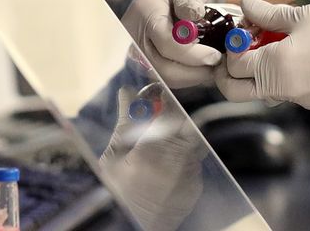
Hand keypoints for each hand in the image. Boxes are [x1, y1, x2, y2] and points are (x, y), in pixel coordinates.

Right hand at [99, 103, 204, 230]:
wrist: (137, 229)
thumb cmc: (117, 195)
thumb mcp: (112, 160)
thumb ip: (125, 124)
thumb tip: (128, 92)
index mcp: (150, 153)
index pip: (165, 110)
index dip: (161, 98)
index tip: (153, 93)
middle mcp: (176, 162)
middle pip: (185, 122)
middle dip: (171, 116)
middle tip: (156, 120)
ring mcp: (190, 174)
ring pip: (192, 140)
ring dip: (177, 136)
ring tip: (157, 147)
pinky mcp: (197, 185)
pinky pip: (194, 160)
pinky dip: (182, 157)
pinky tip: (165, 166)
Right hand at [121, 0, 224, 88]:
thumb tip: (193, 15)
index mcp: (144, 11)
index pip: (165, 43)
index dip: (192, 54)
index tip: (214, 55)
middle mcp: (133, 34)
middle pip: (161, 67)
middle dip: (193, 71)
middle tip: (216, 64)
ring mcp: (135, 51)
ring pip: (162, 77)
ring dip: (190, 77)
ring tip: (211, 66)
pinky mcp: (142, 62)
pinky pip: (163, 78)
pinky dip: (184, 77)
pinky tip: (199, 68)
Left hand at [217, 0, 309, 109]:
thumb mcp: (304, 15)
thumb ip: (269, 14)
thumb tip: (246, 5)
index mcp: (276, 67)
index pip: (234, 66)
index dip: (233, 46)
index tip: (243, 28)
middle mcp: (283, 89)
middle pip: (236, 91)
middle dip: (231, 70)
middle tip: (242, 47)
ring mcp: (299, 99)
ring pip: (261, 91)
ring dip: (257, 71)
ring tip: (273, 42)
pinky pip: (285, 91)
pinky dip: (280, 75)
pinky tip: (296, 52)